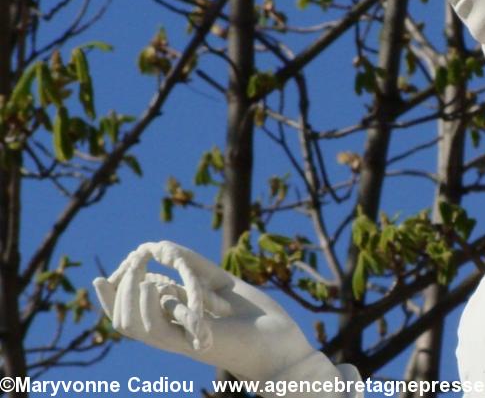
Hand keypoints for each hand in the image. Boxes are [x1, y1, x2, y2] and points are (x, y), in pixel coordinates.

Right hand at [93, 240, 315, 381]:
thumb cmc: (255, 315)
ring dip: (129, 294)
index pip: (133, 312)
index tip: (99, 278)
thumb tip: (160, 246)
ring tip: (139, 268)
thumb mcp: (220, 282)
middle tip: (129, 264)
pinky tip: (153, 283)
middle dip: (118, 292)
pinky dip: (151, 306)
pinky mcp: (192, 344)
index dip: (112, 298)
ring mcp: (180, 340)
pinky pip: (159, 331)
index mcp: (176, 321)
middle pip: (125, 321)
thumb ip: (191, 264)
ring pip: (133, 326)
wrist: (279, 341)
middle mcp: (173, 332)